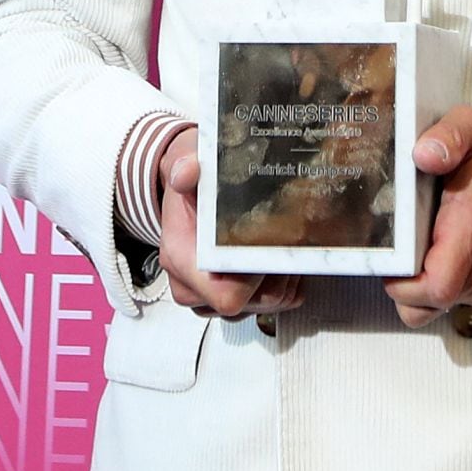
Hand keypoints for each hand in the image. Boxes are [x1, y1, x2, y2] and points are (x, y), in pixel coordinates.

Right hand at [157, 127, 303, 318]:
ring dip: (281, 281)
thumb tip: (186, 172)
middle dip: (275, 278)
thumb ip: (187, 167)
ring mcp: (209, 297)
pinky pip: (268, 307)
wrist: (186, 186)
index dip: (256, 279)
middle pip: (249, 305)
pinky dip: (284, 286)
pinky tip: (286, 261)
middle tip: (289, 245)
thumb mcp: (187, 162)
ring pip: (260, 307)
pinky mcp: (228, 297)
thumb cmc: (192, 181)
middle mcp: (192, 286)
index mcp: (181, 259)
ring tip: (288, 249)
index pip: (227, 295)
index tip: (270, 250)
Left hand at [384, 106, 471, 327]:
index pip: (433, 286)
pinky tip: (448, 254)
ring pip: (445, 306)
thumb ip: (445, 137)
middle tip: (401, 256)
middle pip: (432, 304)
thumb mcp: (471, 126)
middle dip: (407, 288)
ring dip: (427, 287)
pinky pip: (466, 301)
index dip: (402, 284)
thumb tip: (423, 154)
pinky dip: (451, 286)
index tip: (390, 262)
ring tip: (425, 250)